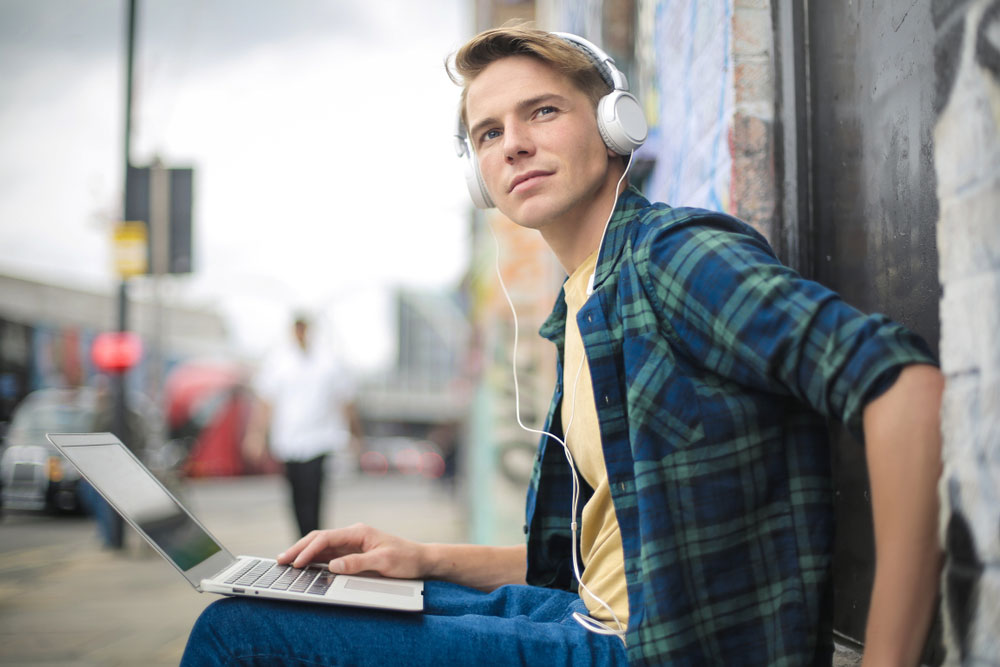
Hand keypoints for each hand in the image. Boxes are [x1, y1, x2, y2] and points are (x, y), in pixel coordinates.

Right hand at [276, 523, 426, 579]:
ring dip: (304, 554)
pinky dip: (314, 560)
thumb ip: (357, 563)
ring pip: (322, 547)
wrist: (421, 561)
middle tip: (280, 560)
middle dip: (299, 549)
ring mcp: (352, 544)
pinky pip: (329, 556)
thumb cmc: (406, 559)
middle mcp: (353, 535)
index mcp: (359, 532)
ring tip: (285, 563)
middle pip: (319, 539)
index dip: (309, 550)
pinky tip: (304, 567)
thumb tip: (333, 566)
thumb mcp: (383, 562)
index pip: (326, 538)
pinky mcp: (353, 554)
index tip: (296, 563)